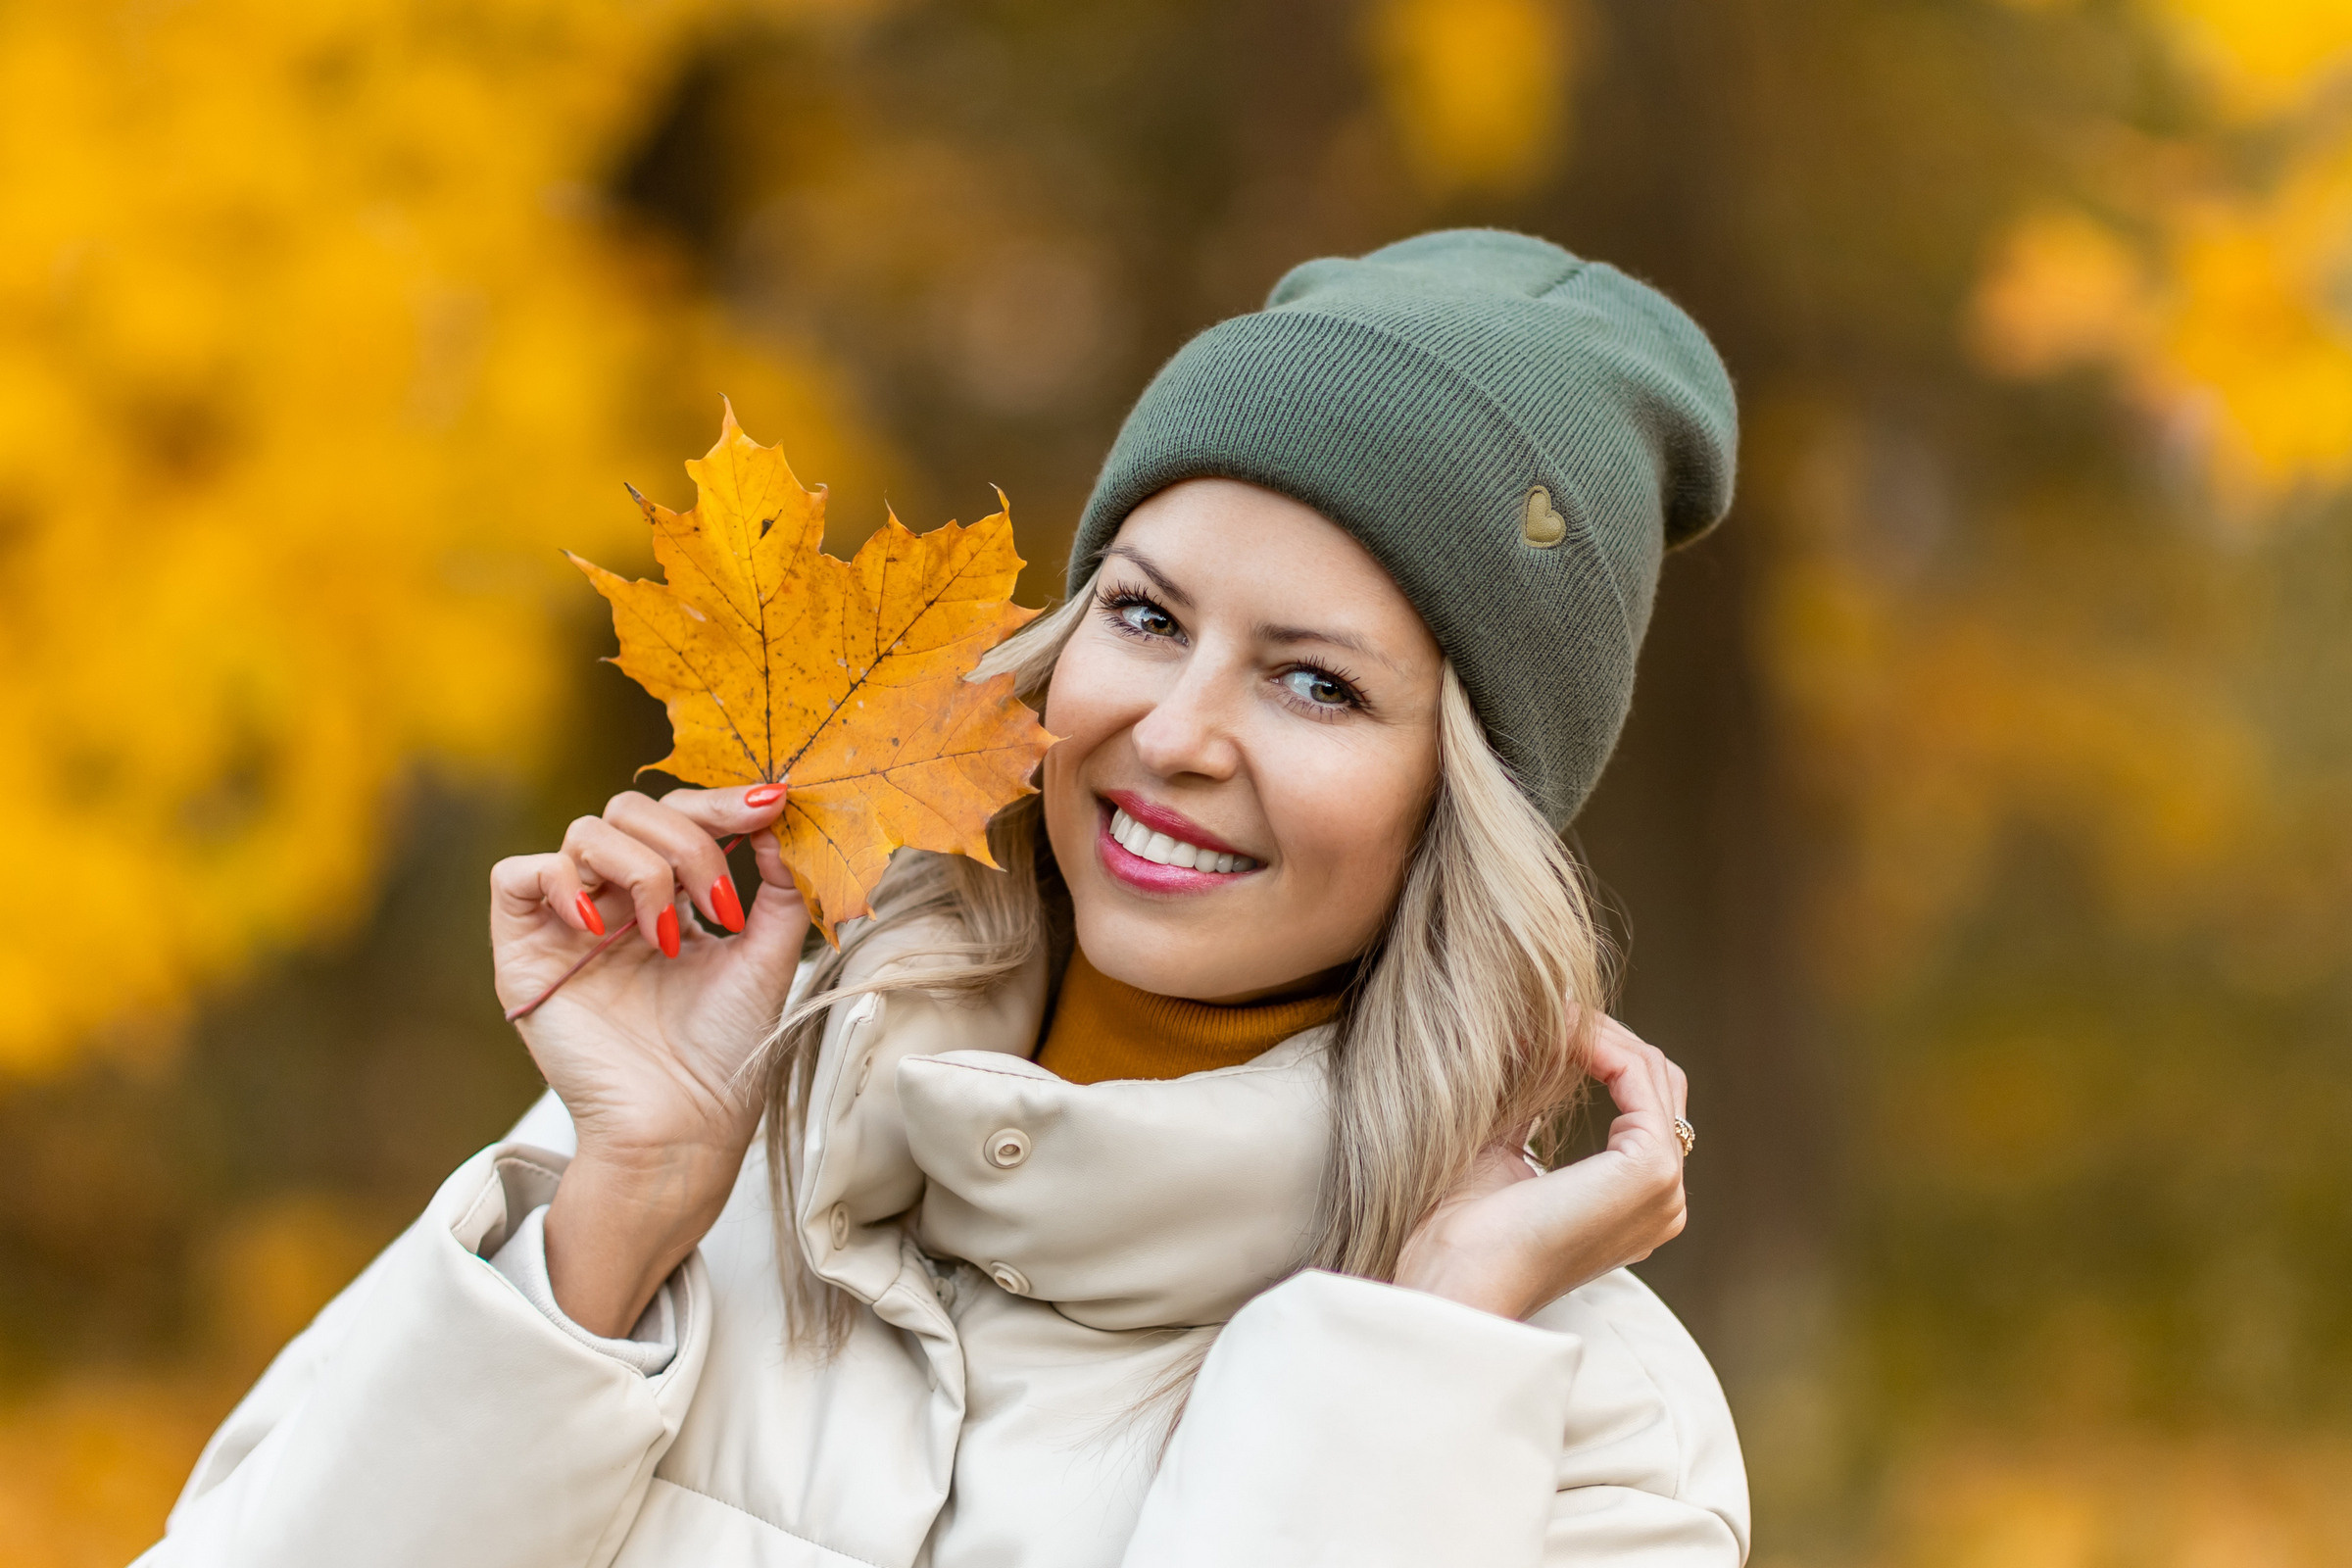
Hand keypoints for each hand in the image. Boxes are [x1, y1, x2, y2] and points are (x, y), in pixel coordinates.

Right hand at [489, 784, 807, 1333]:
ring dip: (643, 869)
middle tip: (721, 903)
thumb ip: (779, 883)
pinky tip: (605, 931)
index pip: (680, 815)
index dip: (721, 802)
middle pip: (631, 810)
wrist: (685, 1123)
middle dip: (688, 840)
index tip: (771, 806)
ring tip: (672, 934)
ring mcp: (568, 923)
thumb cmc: (724, 1052)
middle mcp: (613, 902)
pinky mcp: (524, 952)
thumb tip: (777, 816)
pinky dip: (563, 883)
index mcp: (669, 898)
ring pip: (585, 831)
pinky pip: (517, 874)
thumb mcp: (768, 953)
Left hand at [1393, 1017, 1688, 1320]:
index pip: (1639, 1100)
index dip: (1593, 1050)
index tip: (1541, 1021)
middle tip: (1545, 1009)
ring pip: (1648, 1070)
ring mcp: (1665, 1187)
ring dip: (1594, 1033)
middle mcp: (1662, 1198)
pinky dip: (1596, 1043)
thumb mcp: (1502, 1144)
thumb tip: (1538, 1029)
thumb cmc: (1463, 1230)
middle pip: (1653, 1080)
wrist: (1454, 1279)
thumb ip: (1533, 1095)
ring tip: (1544, 1016)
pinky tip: (1554, 1033)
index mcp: (1634, 1202)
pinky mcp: (1651, 1170)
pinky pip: (1637, 1075)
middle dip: (1599, 1036)